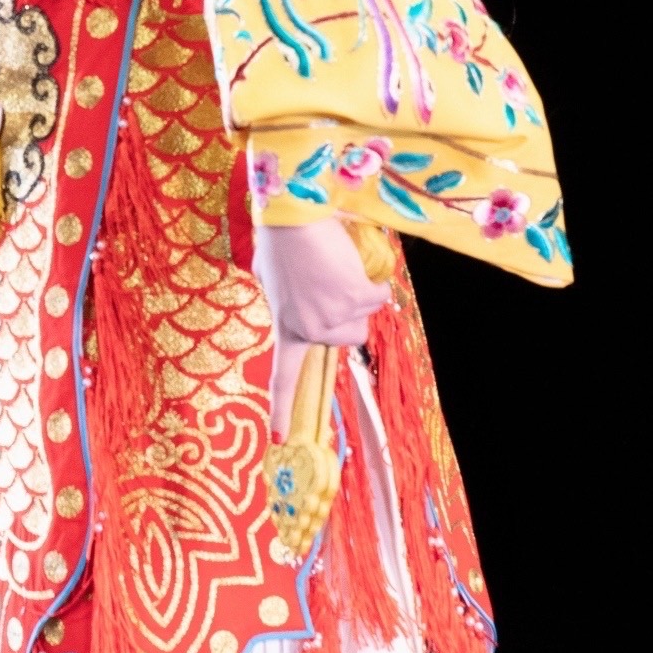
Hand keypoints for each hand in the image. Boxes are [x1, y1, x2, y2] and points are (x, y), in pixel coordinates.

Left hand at [253, 217, 390, 436]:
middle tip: (334, 285)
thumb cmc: (281, 239)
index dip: (281, 409)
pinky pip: (379, 296)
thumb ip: (288, 301)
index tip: (280, 438)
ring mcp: (332, 317)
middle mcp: (309, 329)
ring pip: (366, 316)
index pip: (283, 377)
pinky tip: (354, 263)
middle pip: (349, 339)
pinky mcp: (354, 298)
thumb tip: (300, 302)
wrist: (294, 215)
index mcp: (286, 327)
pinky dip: (375, 281)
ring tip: (338, 269)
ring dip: (361, 295)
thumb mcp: (273, 279)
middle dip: (350, 315)